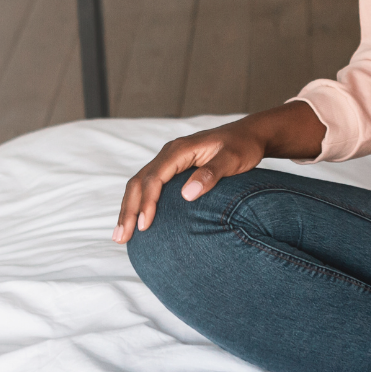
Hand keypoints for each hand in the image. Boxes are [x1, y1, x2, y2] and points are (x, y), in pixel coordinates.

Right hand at [111, 100, 326, 243]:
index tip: (144, 226)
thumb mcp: (232, 159)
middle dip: (128, 210)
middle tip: (121, 237)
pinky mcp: (172, 169)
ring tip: (121, 236)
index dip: (147, 202)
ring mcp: (169, 161)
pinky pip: (149, 186)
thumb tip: (187, 194)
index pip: (154, 177)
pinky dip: (139, 204)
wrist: (249, 135)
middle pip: (139, 182)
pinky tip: (137, 222)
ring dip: (129, 209)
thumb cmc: (243, 147)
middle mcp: (169, 153)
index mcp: (180, 150)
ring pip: (139, 185)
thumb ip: (211, 174)